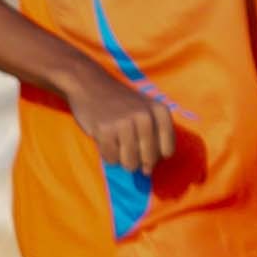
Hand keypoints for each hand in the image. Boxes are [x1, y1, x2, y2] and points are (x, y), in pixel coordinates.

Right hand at [67, 65, 189, 177]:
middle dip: (139, 162)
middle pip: (149, 160)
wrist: (90, 84)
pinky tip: (105, 140)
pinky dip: (108, 155)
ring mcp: (125, 123)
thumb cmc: (121, 103)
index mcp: (160, 111)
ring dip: (123, 160)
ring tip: (117, 144)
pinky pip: (112, 159)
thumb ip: (154, 137)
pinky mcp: (105, 130)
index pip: (167, 151)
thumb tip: (148, 172)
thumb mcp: (146, 110)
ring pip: (131, 163)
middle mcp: (146, 117)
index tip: (145, 147)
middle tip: (128, 147)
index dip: (156, 155)